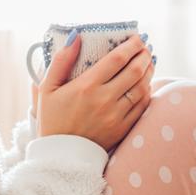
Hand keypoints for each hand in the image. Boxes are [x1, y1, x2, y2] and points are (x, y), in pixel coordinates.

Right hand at [36, 32, 153, 150]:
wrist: (61, 157)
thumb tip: (76, 37)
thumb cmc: (53, 121)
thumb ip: (61, 61)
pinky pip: (142, 107)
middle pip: (134, 71)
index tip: (136, 39)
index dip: (131, 46)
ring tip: (149, 63)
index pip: (117, 59)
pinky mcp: (123, 129)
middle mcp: (104, 100)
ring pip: (142, 88)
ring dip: (149, 72)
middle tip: (145, 48)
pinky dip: (147, 92)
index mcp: (86, 86)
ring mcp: (116, 116)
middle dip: (144, 55)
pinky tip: (145, 85)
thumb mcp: (47, 89)